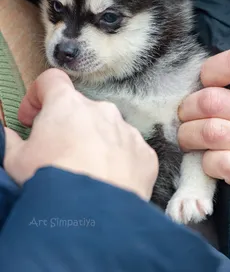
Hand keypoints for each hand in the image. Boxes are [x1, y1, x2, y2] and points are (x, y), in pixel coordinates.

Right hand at [3, 69, 157, 200]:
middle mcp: (101, 110)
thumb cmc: (52, 183)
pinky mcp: (144, 153)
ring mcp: (126, 131)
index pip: (52, 81)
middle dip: (67, 126)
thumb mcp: (17, 162)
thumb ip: (11, 141)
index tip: (32, 118)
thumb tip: (9, 136)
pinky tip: (108, 183)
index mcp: (67, 105)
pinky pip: (128, 150)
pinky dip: (118, 161)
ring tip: (85, 173)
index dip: (38, 95)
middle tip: (57, 154)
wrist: (93, 219)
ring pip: (106, 129)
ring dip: (94, 142)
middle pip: (80, 109)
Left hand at [178, 48, 229, 243]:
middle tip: (186, 121)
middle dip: (187, 112)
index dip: (211, 71)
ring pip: (209, 131)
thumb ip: (229, 90)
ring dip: (189, 138)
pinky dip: (205, 163)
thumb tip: (191, 81)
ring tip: (190, 142)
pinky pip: (217, 161)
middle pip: (210, 101)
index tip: (204, 86)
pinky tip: (210, 164)